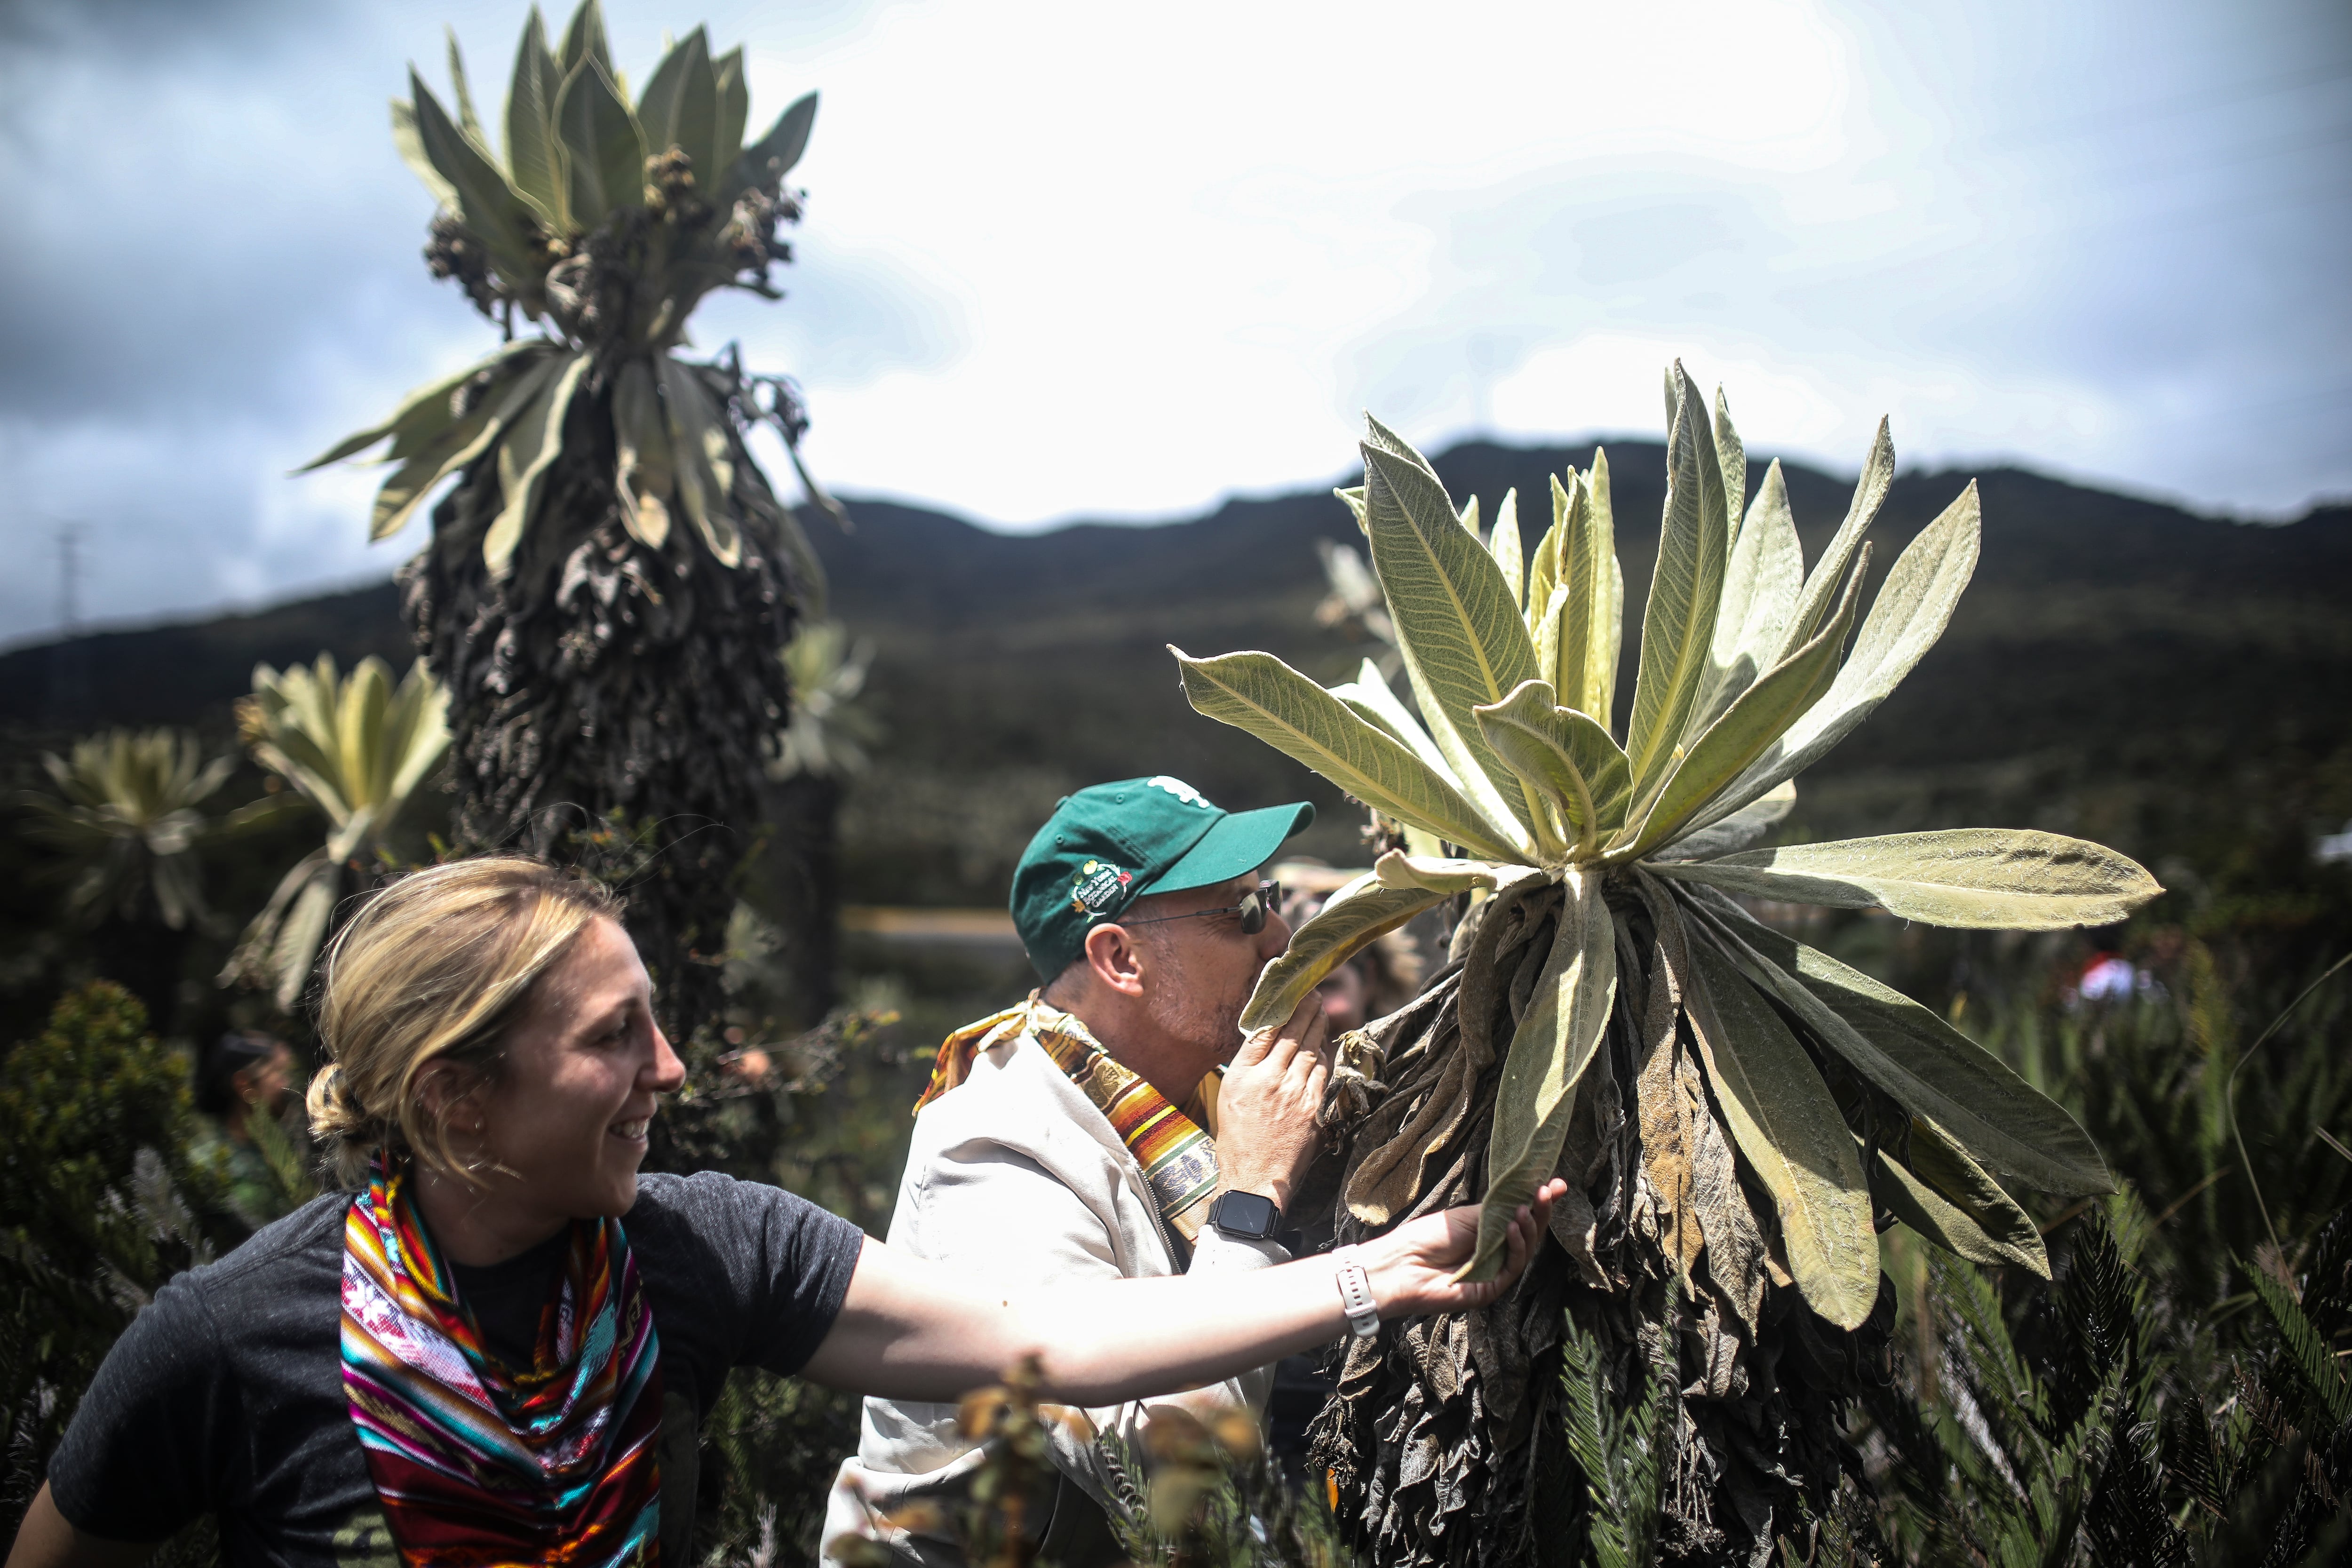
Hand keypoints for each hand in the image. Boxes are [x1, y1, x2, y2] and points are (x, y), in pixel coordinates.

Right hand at [1212, 995, 1331, 1212]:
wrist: (1254, 1178)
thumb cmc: (1237, 1141)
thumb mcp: (1230, 1097)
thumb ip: (1247, 1068)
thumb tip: (1265, 1042)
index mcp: (1242, 1074)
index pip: (1264, 1030)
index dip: (1280, 1008)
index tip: (1289, 994)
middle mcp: (1269, 1078)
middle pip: (1292, 1033)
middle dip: (1305, 1009)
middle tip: (1314, 994)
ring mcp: (1294, 1092)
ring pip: (1311, 1049)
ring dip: (1318, 1027)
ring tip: (1321, 1012)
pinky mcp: (1313, 1106)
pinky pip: (1322, 1072)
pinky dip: (1324, 1055)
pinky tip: (1324, 1045)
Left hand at [1356, 1179, 1566, 1316]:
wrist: (1403, 1264)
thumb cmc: (1427, 1237)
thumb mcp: (1467, 1216)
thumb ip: (1497, 1210)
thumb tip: (1525, 1194)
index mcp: (1490, 1233)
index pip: (1521, 1217)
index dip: (1538, 1203)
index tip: (1556, 1184)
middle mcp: (1496, 1253)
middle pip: (1528, 1233)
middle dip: (1541, 1211)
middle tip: (1548, 1191)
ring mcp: (1495, 1271)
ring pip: (1525, 1250)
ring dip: (1530, 1227)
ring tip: (1526, 1208)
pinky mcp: (1492, 1288)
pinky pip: (1513, 1266)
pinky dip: (1516, 1246)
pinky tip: (1514, 1228)